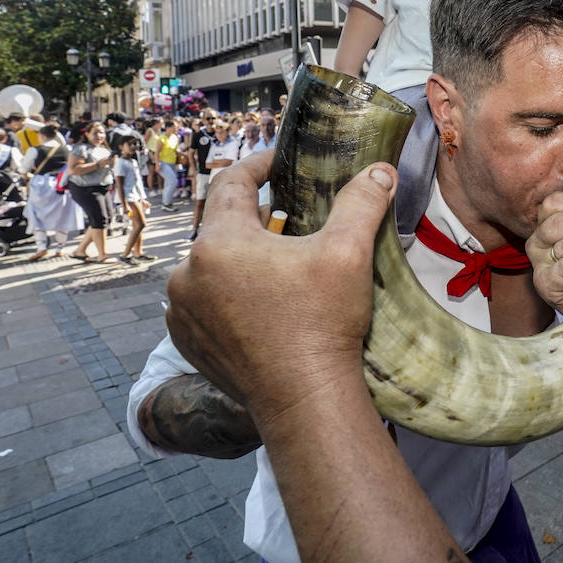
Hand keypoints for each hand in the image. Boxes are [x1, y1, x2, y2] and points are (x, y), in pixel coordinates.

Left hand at [165, 151, 396, 424]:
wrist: (303, 399)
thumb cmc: (322, 322)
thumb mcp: (348, 252)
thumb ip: (361, 202)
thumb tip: (381, 171)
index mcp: (219, 243)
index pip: (232, 183)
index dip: (259, 165)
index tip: (280, 163)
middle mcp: (187, 273)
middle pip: (220, 226)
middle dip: (252, 217)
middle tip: (286, 214)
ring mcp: (181, 311)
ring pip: (209, 266)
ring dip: (237, 257)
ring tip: (273, 262)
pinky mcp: (187, 342)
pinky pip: (201, 302)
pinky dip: (225, 293)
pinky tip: (257, 300)